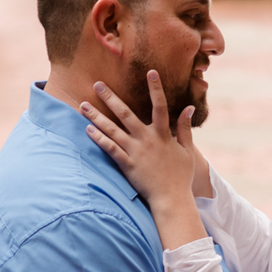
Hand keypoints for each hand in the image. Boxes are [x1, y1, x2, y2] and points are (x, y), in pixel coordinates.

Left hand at [81, 71, 195, 208]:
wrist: (172, 199)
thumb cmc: (181, 176)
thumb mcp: (187, 150)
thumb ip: (185, 127)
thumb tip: (188, 107)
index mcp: (163, 134)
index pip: (160, 106)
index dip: (156, 88)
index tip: (151, 72)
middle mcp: (147, 139)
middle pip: (126, 114)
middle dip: (111, 98)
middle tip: (97, 84)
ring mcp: (136, 152)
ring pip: (113, 130)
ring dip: (97, 117)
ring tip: (83, 106)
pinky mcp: (127, 165)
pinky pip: (110, 149)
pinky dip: (99, 139)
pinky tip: (88, 130)